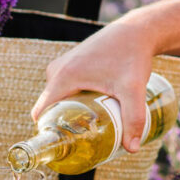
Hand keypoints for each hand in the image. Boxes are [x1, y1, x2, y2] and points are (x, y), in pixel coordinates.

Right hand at [32, 15, 157, 152]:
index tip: (63, 147)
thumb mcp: (133, 89)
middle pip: (49, 108)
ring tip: (86, 129)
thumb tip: (131, 149)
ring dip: (66, 113)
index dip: (48, 132)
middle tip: (81, 141)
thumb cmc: (133, 56)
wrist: (137, 30)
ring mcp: (62, 65)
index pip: (41, 113)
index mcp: (62, 77)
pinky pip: (62, 88)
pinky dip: (70, 100)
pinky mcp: (70, 63)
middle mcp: (57, 70)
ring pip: (56, 98)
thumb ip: (133, 119)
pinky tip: (87, 111)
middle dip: (61, 125)